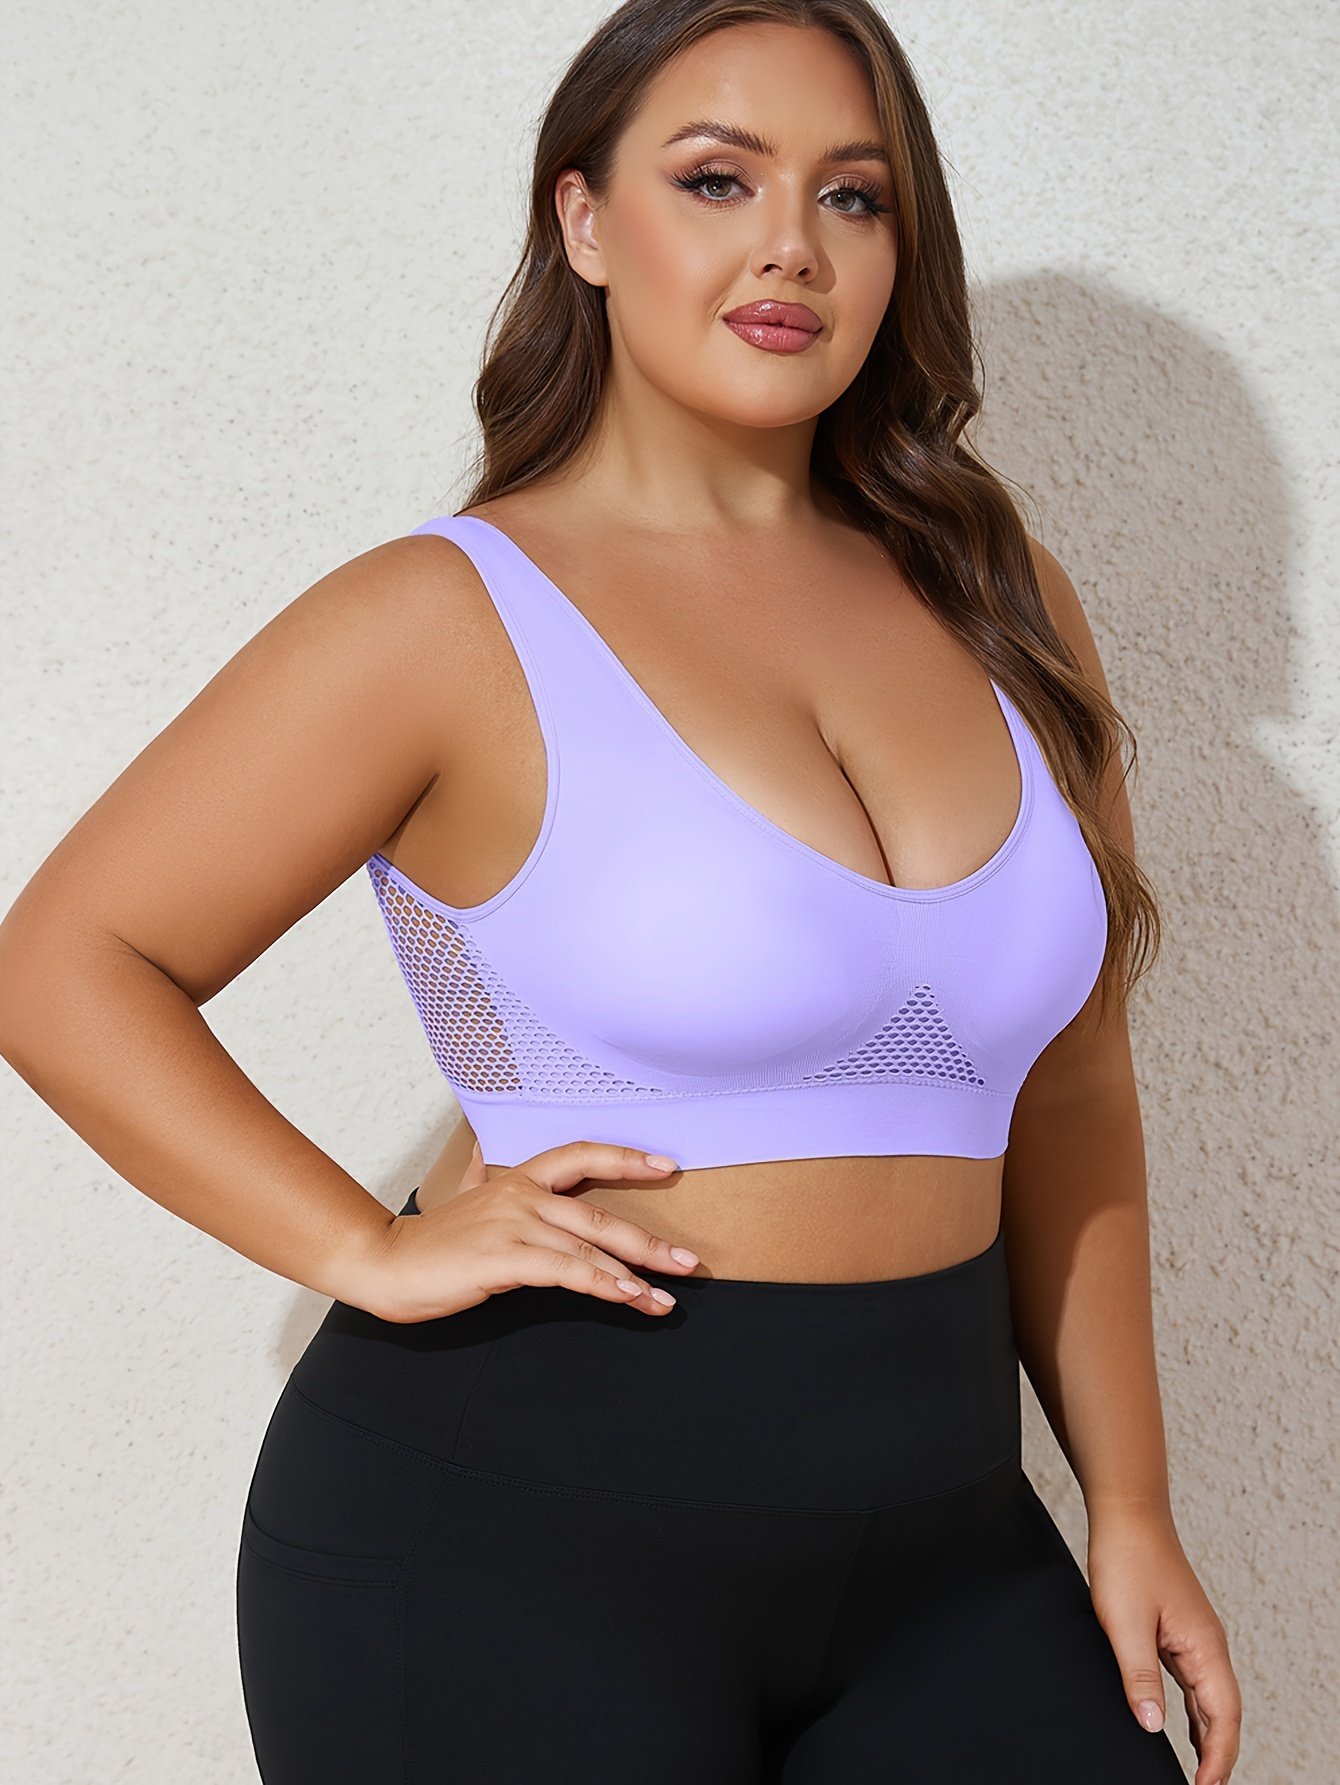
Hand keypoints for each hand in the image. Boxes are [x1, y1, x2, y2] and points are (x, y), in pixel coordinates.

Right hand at [355, 1140, 699, 1324]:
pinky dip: (604, 1284)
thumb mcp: (462, 1198)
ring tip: (669, 1296)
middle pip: (600, 1211)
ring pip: (590, 1244)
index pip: (580, 1154)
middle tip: (690, 1261)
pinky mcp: (504, 1257)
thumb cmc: (429, 1241)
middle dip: (650, 1240)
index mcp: (516, 1178)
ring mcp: (513, 1224)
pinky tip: (631, 1298)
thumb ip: (479, 1176)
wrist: (383, 1263)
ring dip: (636, 1272)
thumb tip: (479, 1151)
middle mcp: (520, 1194)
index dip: (625, 1157)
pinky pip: (568, 1269)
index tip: (668, 1163)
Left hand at [1086, 1503, 1241, 1784]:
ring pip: (1208, 1699)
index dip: (1217, 1758)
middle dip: (1217, 1755)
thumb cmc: (1128, 1558)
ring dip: (1206, 1736)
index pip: (1223, 1717)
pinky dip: (1191, 1711)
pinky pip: (1191, 1682)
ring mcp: (1193, 1637)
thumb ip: (1139, 1676)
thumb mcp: (1125, 1623)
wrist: (1126, 1514)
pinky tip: (1179, 1726)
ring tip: (1196, 1772)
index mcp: (1204, 1646)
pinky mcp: (1177, 1630)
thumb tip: (1150, 1724)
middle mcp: (1206, 1645)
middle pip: (1222, 1714)